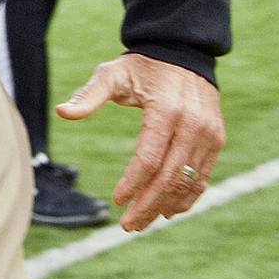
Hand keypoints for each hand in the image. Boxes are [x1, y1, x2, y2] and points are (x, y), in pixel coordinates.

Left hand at [57, 54, 224, 232]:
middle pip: (169, 177)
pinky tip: (168, 210)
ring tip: (142, 222)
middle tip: (127, 226)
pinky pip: (204, 175)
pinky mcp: (216, 139)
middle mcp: (192, 126)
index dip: (133, 183)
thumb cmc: (140, 66)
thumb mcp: (111, 74)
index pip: (149, 159)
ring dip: (166, 206)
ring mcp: (208, 134)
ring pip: (188, 181)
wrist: (181, 53)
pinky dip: (188, 196)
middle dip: (148, 205)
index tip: (116, 201)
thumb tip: (62, 112)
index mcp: (166, 111)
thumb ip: (89, 96)